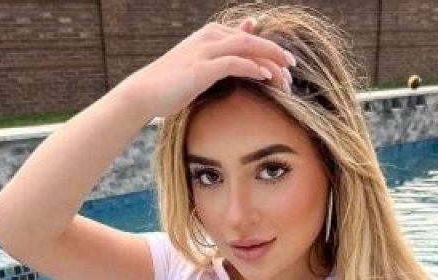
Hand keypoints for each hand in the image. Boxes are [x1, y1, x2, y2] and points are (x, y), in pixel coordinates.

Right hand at [129, 18, 295, 116]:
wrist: (144, 93)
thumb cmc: (173, 81)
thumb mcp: (201, 60)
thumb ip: (225, 47)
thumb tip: (250, 28)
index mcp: (211, 34)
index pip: (249, 38)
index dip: (271, 50)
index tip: (287, 67)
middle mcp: (209, 38)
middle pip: (253, 40)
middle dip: (276, 54)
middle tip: (293, 70)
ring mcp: (204, 51)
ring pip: (247, 48)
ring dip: (270, 62)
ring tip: (286, 77)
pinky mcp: (201, 68)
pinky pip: (233, 63)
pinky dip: (252, 68)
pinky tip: (266, 77)